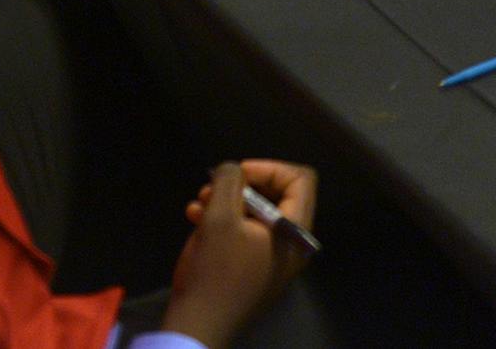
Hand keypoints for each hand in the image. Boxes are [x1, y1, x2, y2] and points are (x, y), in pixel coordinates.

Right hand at [163, 160, 316, 348]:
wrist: (198, 327)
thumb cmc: (215, 272)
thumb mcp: (220, 217)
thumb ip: (231, 181)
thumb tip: (234, 170)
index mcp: (295, 232)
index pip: (300, 179)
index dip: (269, 168)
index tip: (238, 173)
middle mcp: (291, 245)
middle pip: (276, 195)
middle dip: (241, 186)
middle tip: (212, 187)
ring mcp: (272, 259)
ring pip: (255, 213)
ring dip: (227, 202)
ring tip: (199, 201)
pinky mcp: (253, 269)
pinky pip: (245, 234)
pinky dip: (223, 221)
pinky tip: (196, 218)